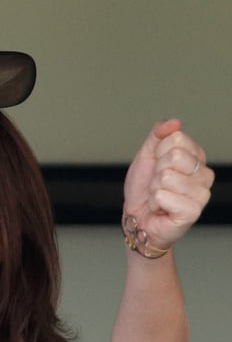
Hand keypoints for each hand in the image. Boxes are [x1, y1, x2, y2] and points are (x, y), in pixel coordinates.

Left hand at [122, 119, 213, 253]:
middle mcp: (204, 174)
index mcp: (196, 157)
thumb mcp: (146, 156)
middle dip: (156, 172)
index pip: (177, 138)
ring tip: (159, 197)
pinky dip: (154, 203)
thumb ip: (158, 135)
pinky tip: (161, 208)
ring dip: (154, 189)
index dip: (158, 153)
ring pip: (166, 177)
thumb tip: (173, 122)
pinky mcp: (192, 211)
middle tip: (157, 185)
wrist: (137, 219)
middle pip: (175, 156)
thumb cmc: (143, 190)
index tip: (157, 167)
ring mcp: (201, 193)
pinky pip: (162, 195)